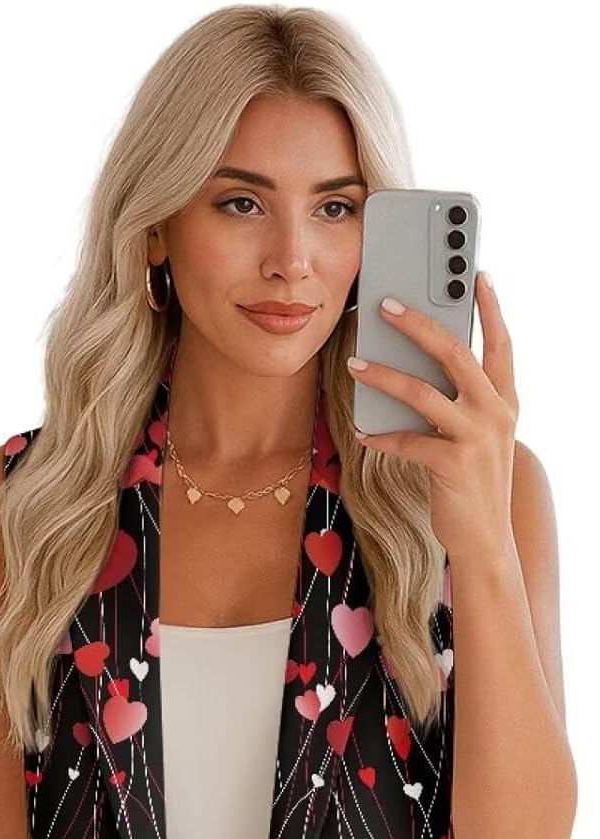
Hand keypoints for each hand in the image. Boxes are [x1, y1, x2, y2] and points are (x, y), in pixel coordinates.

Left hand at [349, 272, 518, 564]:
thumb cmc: (473, 485)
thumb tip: (418, 372)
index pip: (501, 345)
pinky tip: (364, 433)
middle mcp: (495, 414)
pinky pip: (408, 441)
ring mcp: (476, 438)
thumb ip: (460, 405)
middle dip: (419, 324)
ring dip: (384, 376)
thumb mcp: (477, 438)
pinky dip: (383, 437)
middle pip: (456, 354)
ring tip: (355, 365)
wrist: (486, 539)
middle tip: (386, 305)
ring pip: (423, 393)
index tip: (476, 276)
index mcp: (505, 402)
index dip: (489, 310)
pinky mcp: (453, 465)